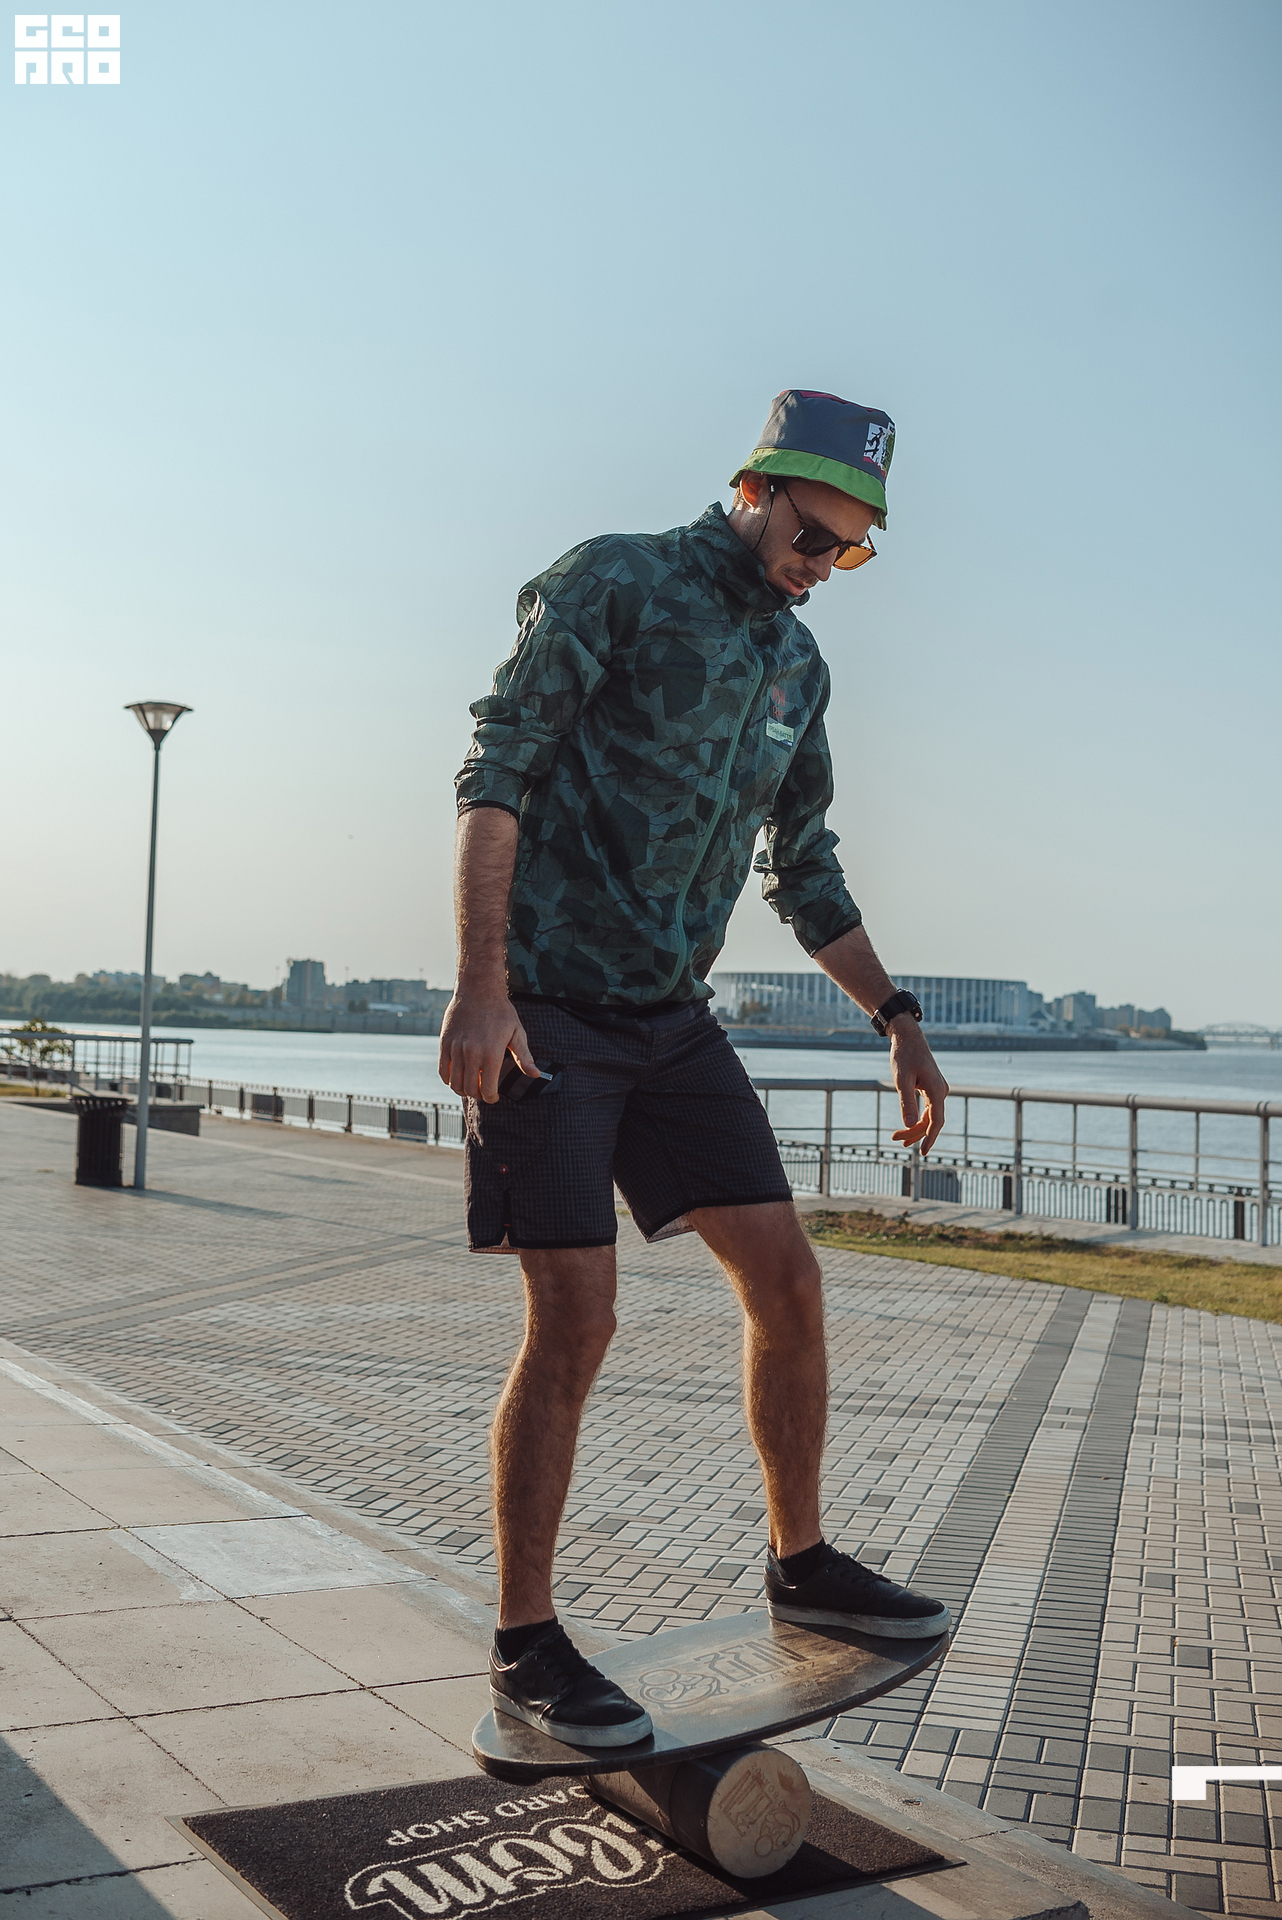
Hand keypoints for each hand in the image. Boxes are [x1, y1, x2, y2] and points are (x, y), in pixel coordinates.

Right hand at [438, 987, 536, 1102]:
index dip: (491, 1098)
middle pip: (471, 1089)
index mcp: (492, 1053)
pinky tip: (458, 1077)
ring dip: (463, 1089)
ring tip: (471, 1085)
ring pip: (455, 1083)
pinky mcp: (445, 1044)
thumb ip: (524, 1057)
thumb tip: (536, 1075)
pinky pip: (443, 1071)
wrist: (478, 990)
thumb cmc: (501, 1012)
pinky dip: (449, 1080)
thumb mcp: (517, 1033)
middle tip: (484, 1091)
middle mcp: (472, 1053)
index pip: (488, 1089)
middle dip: (479, 1095)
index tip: (494, 1096)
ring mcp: (456, 1049)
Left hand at [887, 1017, 947, 1155]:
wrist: (907, 1036)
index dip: (929, 1138)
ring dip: (915, 1127)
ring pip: (929, 1115)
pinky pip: (928, 1108)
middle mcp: (941, 1090)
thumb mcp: (902, 1079)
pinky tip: (908, 1126)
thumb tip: (909, 1125)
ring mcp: (938, 1089)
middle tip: (896, 1141)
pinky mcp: (932, 1087)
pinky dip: (918, 1118)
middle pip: (931, 1120)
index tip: (922, 1152)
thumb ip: (906, 1102)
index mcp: (937, 1090)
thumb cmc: (904, 1055)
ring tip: (898, 1139)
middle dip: (915, 1133)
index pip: (936, 1121)